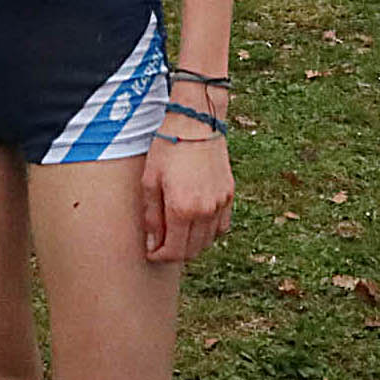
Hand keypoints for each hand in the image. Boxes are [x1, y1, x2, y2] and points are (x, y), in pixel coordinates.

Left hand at [141, 130, 233, 263]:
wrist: (196, 123)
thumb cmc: (168, 147)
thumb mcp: (150, 180)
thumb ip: (151, 216)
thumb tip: (153, 243)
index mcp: (182, 208)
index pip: (174, 250)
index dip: (160, 256)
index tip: (151, 252)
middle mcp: (205, 211)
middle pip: (192, 250)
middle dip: (175, 252)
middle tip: (162, 244)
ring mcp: (220, 203)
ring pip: (209, 241)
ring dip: (192, 244)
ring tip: (177, 233)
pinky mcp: (230, 195)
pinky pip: (222, 226)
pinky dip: (210, 232)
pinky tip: (197, 223)